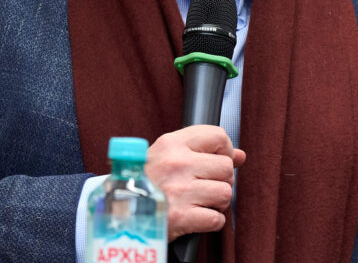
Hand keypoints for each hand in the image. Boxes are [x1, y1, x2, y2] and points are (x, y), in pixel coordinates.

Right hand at [145, 125, 246, 240]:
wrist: (118, 211)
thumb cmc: (144, 181)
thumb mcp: (166, 155)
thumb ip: (202, 150)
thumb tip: (240, 155)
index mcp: (171, 145)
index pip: (218, 136)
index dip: (225, 150)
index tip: (216, 160)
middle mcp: (177, 164)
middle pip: (226, 167)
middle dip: (220, 179)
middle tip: (204, 185)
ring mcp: (180, 191)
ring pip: (226, 193)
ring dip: (217, 202)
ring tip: (199, 201)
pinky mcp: (181, 217)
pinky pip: (217, 219)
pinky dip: (210, 221)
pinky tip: (196, 217)